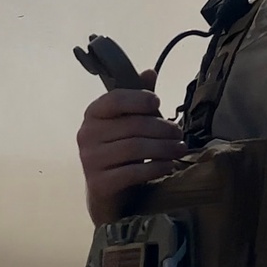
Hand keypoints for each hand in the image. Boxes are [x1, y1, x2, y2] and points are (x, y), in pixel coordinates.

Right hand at [77, 71, 185, 224]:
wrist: (106, 195)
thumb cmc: (119, 153)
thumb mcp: (127, 123)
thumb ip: (137, 99)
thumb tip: (150, 72)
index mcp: (93, 115)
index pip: (115, 99)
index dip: (139, 99)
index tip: (159, 103)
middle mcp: (87, 135)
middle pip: (132, 125)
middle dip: (162, 128)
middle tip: (179, 134)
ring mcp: (90, 160)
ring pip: (134, 148)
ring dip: (163, 147)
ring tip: (179, 149)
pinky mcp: (99, 184)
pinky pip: (133, 172)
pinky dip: (156, 167)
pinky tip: (169, 166)